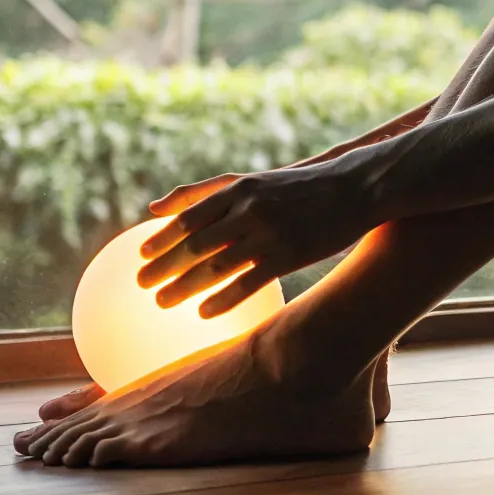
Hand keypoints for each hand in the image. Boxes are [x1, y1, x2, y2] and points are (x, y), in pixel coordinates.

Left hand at [136, 159, 374, 316]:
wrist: (354, 189)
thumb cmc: (298, 187)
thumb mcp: (253, 180)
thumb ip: (204, 192)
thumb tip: (155, 207)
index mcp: (239, 189)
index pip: (190, 217)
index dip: (162, 238)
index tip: (140, 256)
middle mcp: (250, 209)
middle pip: (197, 244)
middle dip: (165, 266)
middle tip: (141, 286)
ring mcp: (270, 234)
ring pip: (217, 265)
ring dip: (185, 287)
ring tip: (163, 303)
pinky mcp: (290, 255)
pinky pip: (249, 282)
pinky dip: (223, 299)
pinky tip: (204, 313)